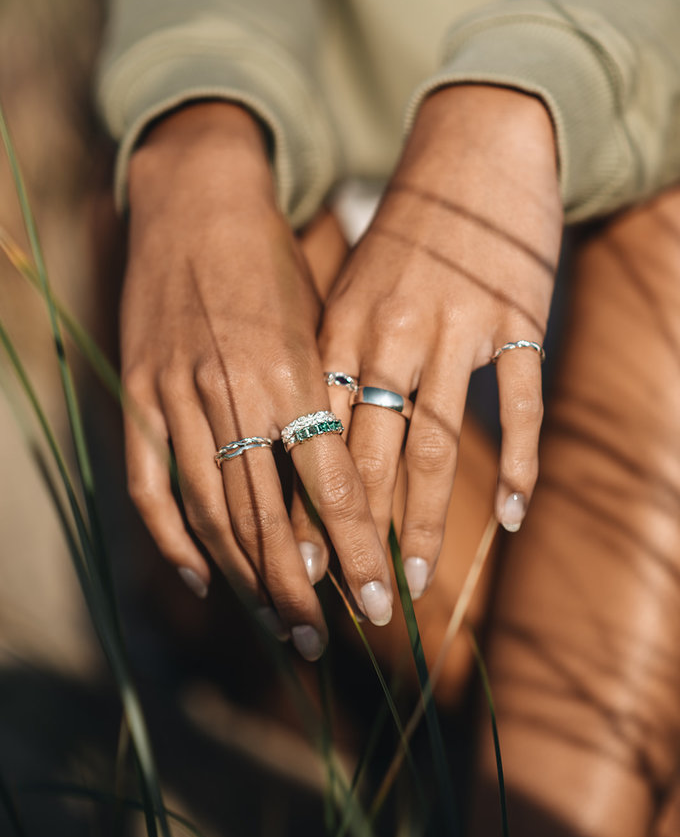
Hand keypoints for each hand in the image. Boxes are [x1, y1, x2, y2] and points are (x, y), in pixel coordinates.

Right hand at [120, 102, 391, 659]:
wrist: (197, 196)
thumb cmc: (275, 261)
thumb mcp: (318, 320)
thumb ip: (334, 397)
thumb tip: (359, 483)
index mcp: (294, 369)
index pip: (330, 486)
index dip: (358, 551)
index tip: (384, 603)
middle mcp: (234, 389)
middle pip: (269, 515)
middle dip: (303, 587)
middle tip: (327, 641)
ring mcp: (177, 394)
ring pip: (212, 509)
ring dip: (246, 576)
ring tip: (278, 623)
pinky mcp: (138, 393)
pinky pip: (151, 483)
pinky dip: (173, 538)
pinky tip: (201, 580)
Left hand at [311, 84, 562, 599]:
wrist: (476, 144)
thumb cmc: (407, 228)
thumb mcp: (350, 284)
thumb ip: (332, 355)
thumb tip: (310, 439)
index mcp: (338, 324)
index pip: (314, 435)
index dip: (305, 506)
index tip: (299, 570)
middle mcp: (389, 331)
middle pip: (370, 456)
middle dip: (362, 538)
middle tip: (360, 604)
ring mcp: (456, 327)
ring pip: (436, 445)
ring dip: (426, 521)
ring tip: (419, 579)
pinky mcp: (517, 320)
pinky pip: (518, 406)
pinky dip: (519, 463)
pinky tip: (518, 512)